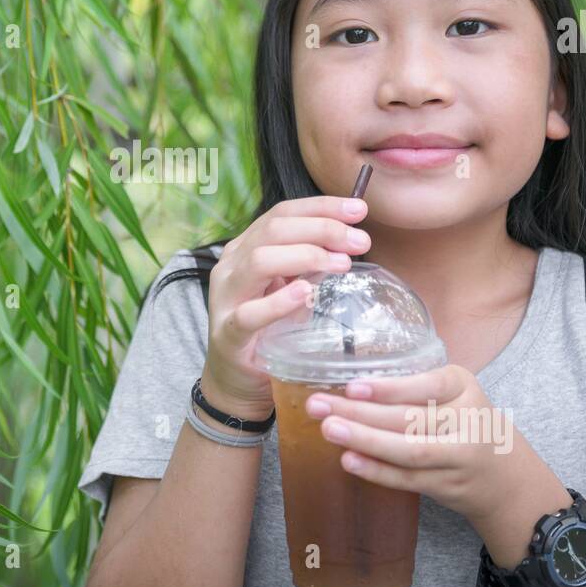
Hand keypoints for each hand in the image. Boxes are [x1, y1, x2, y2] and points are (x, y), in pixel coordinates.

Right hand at [203, 195, 371, 416]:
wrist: (236, 379)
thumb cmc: (266, 329)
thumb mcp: (290, 289)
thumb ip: (309, 266)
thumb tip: (346, 243)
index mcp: (246, 248)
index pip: (282, 213)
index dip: (321, 207)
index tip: (359, 209)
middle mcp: (231, 265)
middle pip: (273, 230)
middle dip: (322, 229)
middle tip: (359, 241)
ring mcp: (226, 298)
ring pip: (259, 260)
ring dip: (305, 256)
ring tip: (340, 264)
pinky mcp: (228, 334)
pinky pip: (249, 314)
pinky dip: (278, 302)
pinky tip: (304, 293)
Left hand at [302, 363, 527, 522]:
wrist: (507, 475)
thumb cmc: (466, 420)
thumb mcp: (455, 393)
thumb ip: (416, 387)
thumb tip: (348, 386)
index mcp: (465, 387)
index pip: (428, 385)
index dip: (390, 388)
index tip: (352, 387)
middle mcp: (468, 421)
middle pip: (409, 419)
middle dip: (360, 413)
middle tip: (318, 406)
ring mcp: (460, 457)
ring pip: (408, 451)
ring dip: (364, 441)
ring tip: (328, 430)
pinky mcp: (448, 486)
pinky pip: (408, 479)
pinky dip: (377, 471)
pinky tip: (349, 460)